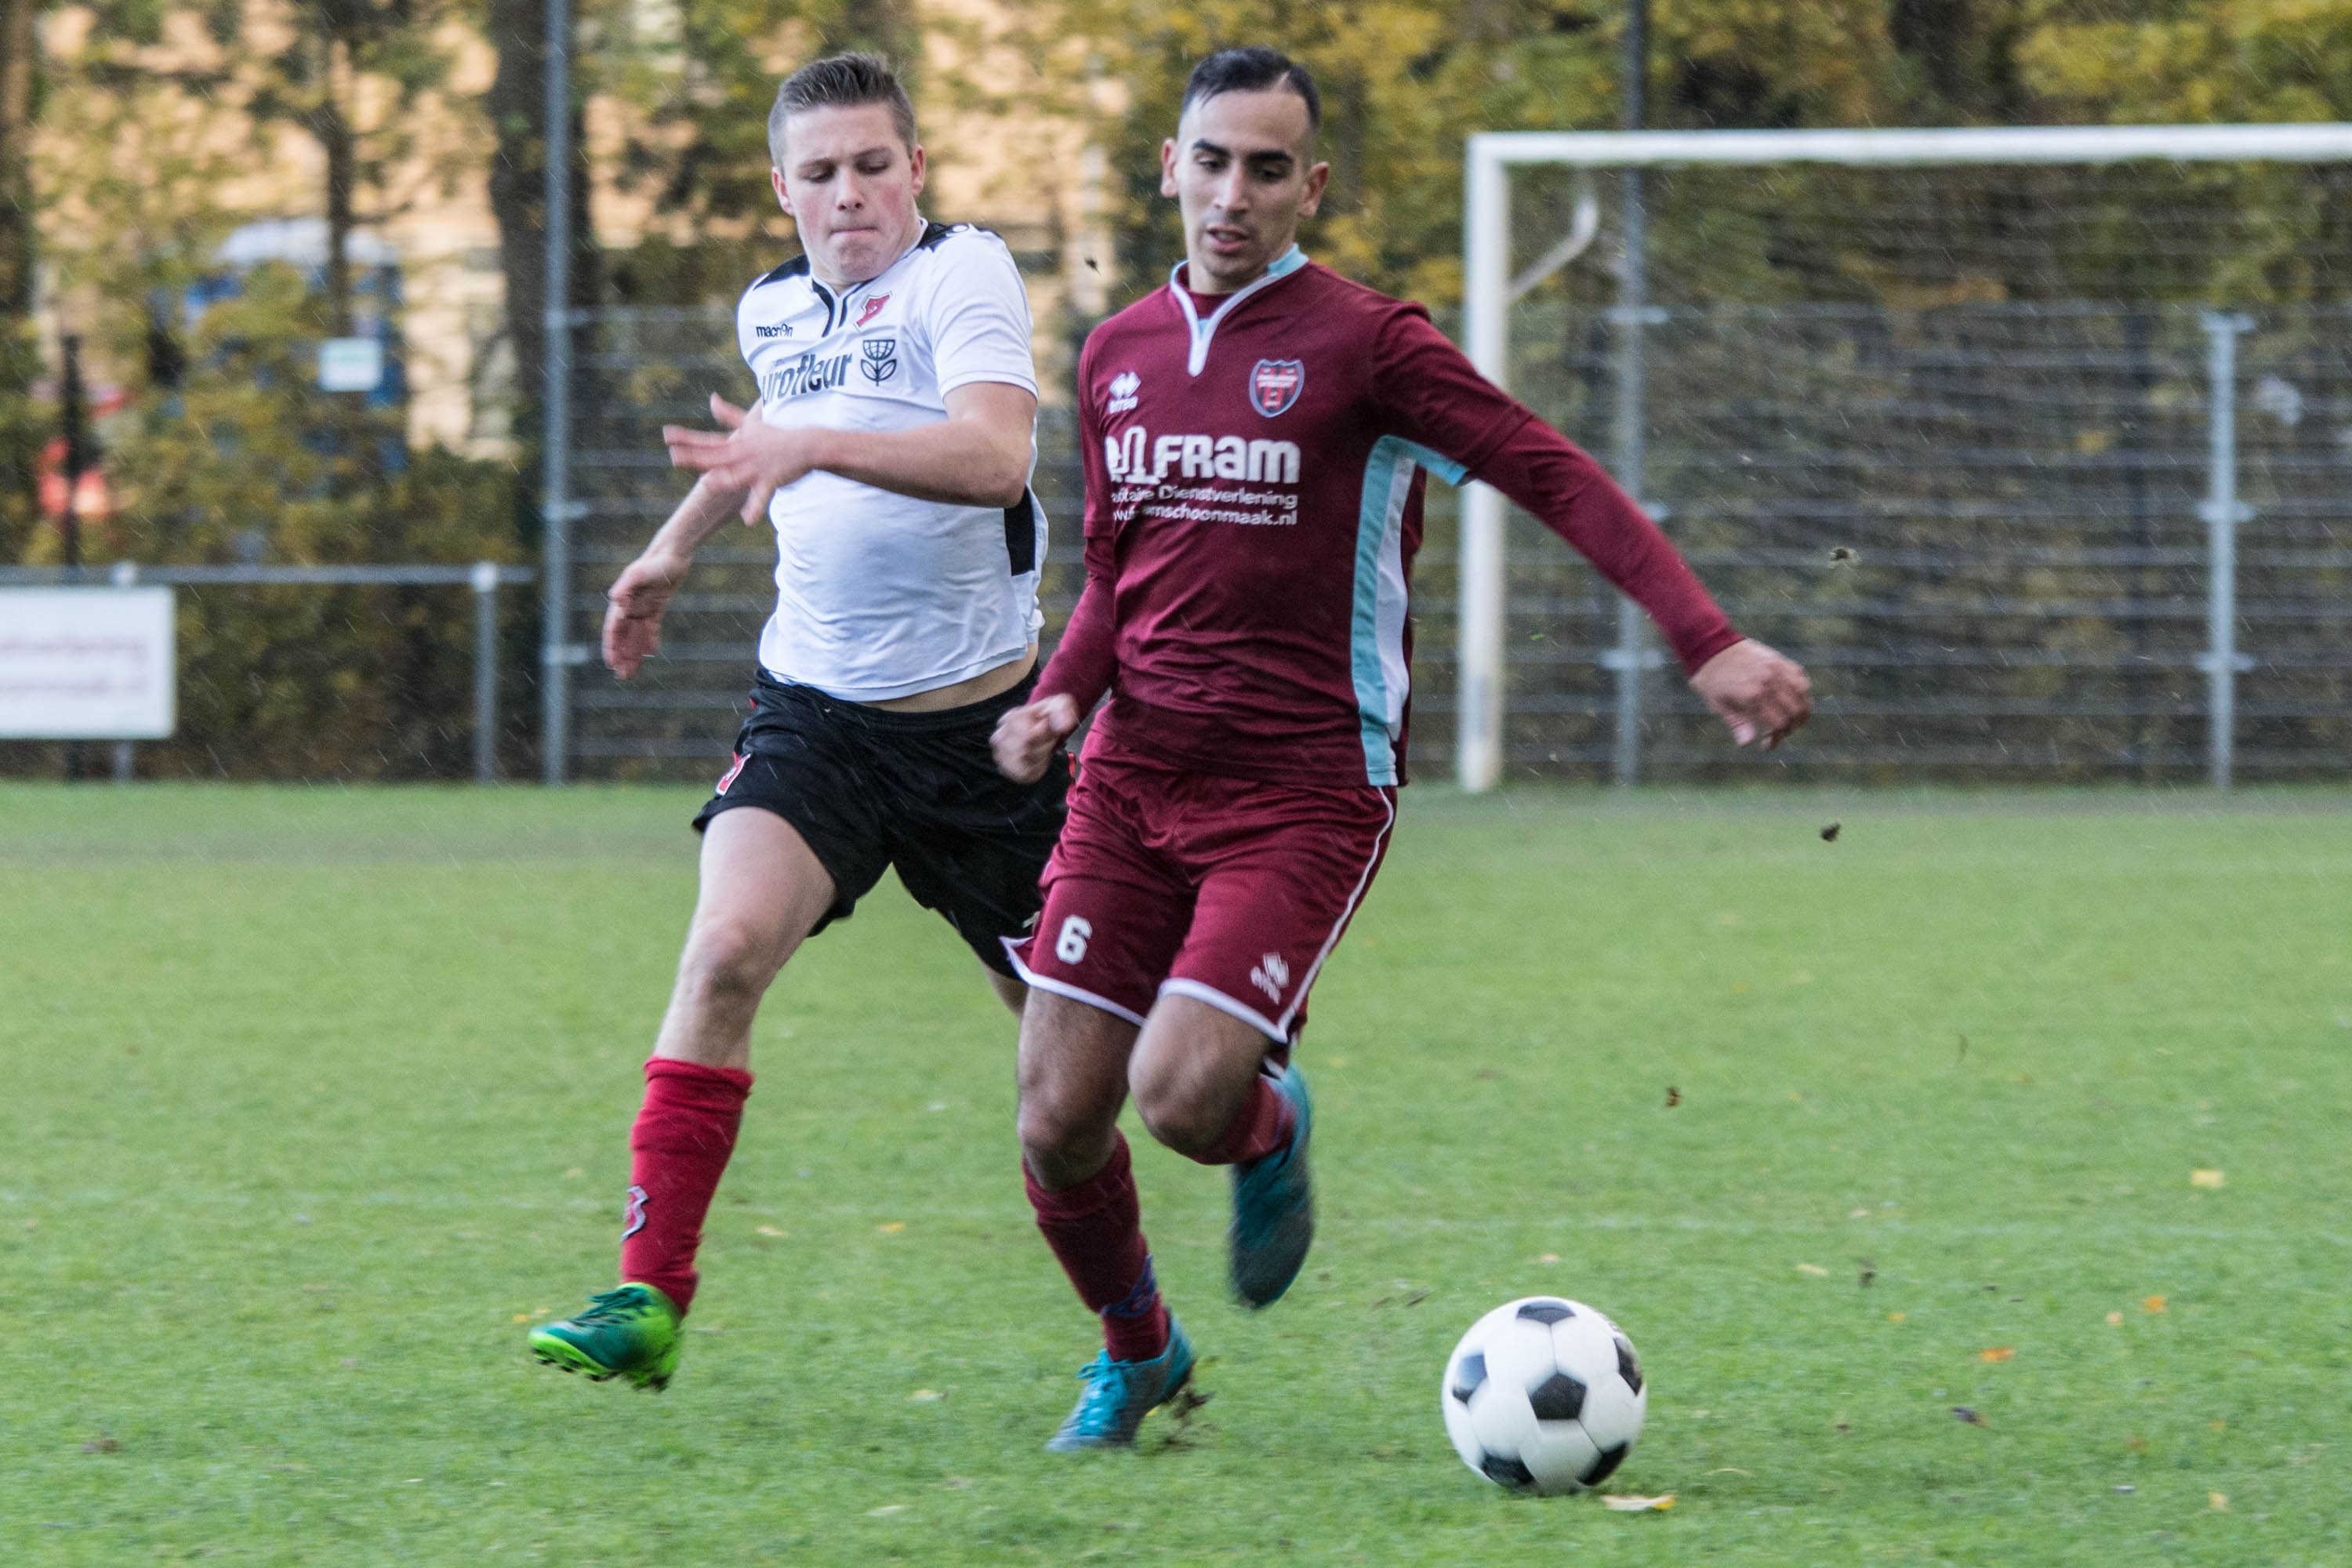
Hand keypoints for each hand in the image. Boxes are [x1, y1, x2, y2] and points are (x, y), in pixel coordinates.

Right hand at [602, 549, 690, 677]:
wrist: (673, 554)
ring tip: (632, 672)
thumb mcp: (638, 573)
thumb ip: (625, 586)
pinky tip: (650, 654)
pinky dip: (649, 640)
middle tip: (622, 676)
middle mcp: (630, 606)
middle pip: (623, 636)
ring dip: (633, 653)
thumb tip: (614, 599)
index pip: (613, 629)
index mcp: (622, 602)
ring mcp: (642, 607)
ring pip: (635, 636)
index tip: (612, 663)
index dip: (611, 647)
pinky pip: (651, 628)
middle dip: (622, 656)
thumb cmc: (654, 563)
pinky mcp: (655, 606)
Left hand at [662, 393, 820, 523]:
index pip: (706, 441)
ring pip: (735, 475)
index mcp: (735, 444)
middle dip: (695, 457)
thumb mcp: (750, 424)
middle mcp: (742, 455)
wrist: (806, 444)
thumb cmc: (777, 436)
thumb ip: (728, 414)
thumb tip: (712, 398)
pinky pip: (761, 496)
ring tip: (706, 484)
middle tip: (674, 456)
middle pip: (715, 456)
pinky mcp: (770, 480)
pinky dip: (756, 507)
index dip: (686, 438)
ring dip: (722, 480)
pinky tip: (748, 520)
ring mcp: (756, 468)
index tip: (666, 435)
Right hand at [991, 694, 1079, 782]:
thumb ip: (1062, 711)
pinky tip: (1038, 759)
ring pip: (1024, 766)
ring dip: (1040, 759)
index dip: (1044, 734)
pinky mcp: (1004, 768)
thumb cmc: (1048, 716)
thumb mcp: (1059, 705)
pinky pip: (1024, 776)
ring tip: (1042, 748)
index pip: (1027, 736)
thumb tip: (1062, 727)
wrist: (1040, 726)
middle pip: (1025, 753)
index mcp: (1010, 718)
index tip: (1047, 726)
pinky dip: (1036, 769)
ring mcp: (999, 754)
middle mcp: (999, 736)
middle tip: (1048, 739)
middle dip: (1044, 747)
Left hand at [1691, 638, 1810, 749]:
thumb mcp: (1717, 704)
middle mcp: (1768, 682)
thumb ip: (1736, 723)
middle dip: (1790, 728)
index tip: (1767, 745)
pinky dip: (1802, 691)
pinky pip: (1800, 676)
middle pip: (1794, 712)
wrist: (1709, 645)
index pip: (1778, 724)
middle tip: (1780, 734)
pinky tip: (1795, 700)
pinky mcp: (1778, 659)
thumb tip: (1747, 743)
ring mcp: (1776, 669)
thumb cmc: (1710, 679)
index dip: (1776, 739)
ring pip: (1803, 694)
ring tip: (1794, 721)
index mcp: (1753, 696)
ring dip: (1802, 711)